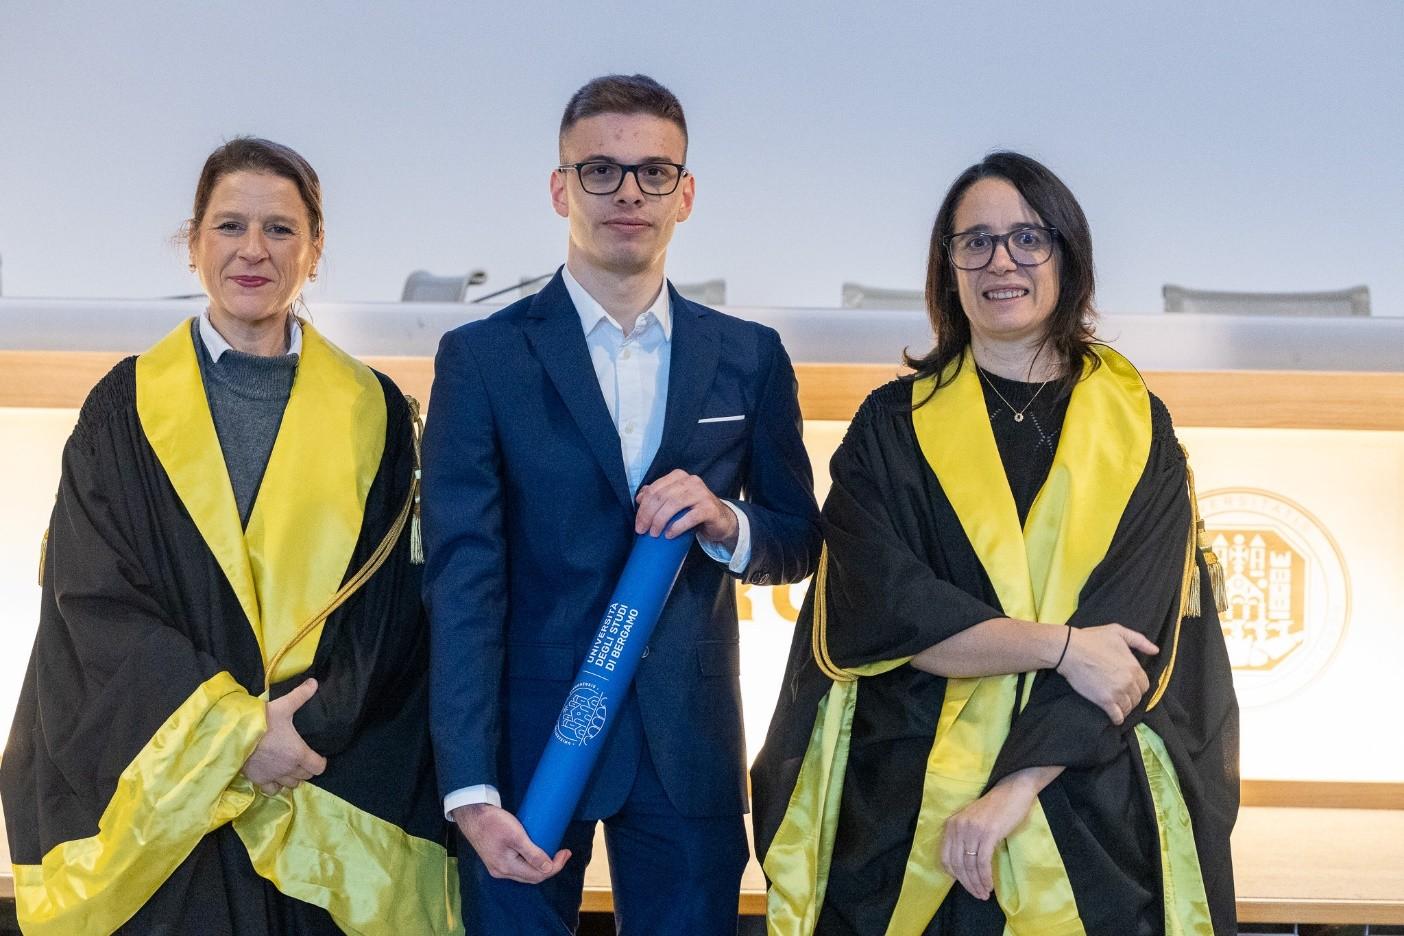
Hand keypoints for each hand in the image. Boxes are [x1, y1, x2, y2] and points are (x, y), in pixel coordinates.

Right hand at [242, 677, 326, 795]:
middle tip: (302, 759)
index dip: (320, 762)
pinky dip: (275, 786)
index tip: (318, 756)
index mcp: (298, 753)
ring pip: (290, 785)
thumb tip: (314, 682)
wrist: (234, 735)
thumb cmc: (262, 721)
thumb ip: (300, 695)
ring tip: (289, 768)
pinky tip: (273, 777)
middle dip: (306, 769)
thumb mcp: (283, 706)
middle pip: (305, 776)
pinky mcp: (258, 780)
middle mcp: (288, 769)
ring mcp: (273, 776)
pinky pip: (272, 790)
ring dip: (292, 778)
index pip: (318, 767)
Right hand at [452, 803, 570, 883]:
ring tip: (552, 852)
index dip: (555, 867)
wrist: (472, 814)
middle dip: (550, 867)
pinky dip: (530, 862)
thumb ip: (532, 853)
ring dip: (540, 865)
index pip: (537, 875)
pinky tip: (536, 853)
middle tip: (563, 853)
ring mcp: (497, 866)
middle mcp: (501, 871)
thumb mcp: (516, 836)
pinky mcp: (496, 859)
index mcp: (506, 867)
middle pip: (531, 876)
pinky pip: (517, 866)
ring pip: (524, 872)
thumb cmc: (493, 822)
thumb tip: (549, 868)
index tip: (566, 852)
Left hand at [634, 469, 737, 547]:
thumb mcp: (674, 501)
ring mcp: (701, 493)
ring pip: (673, 505)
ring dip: (660, 521)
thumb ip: (658, 495)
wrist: (720, 520)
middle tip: (642, 530)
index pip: (655, 489)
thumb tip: (639, 497)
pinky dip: (676, 527)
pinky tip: (669, 535)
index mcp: (679, 476)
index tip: (638, 523)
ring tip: (654, 534)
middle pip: (662, 496)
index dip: (643, 506)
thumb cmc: (693, 510)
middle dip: (648, 515)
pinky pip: (689, 517)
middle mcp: (691, 481)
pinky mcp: (709, 508)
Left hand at [940, 774, 1038, 900]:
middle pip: (957, 864)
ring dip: (977, 883)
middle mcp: (958, 827)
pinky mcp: (988, 833)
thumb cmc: (995, 809)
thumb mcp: (972, 822)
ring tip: (984, 893)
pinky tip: (990, 885)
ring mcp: (973, 830)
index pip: (945, 857)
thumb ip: (964, 838)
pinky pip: (983, 862)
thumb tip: (962, 867)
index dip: (954, 875)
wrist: (1012, 791)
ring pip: (970, 865)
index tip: (964, 884)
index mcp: (951, 824)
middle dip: (967, 883)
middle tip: (977, 895)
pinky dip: (985, 877)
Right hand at [1056, 624, 1157, 723]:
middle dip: (1131, 698)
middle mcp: (1129, 682)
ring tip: (1118, 706)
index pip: (1145, 685)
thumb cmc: (1092, 639)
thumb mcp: (1118, 632)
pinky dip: (1117, 718)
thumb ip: (1139, 640)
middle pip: (1137, 697)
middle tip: (1122, 696)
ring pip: (1128, 708)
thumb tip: (1155, 651)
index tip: (1130, 686)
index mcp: (1134, 667)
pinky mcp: (1104, 701)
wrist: (1069, 650)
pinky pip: (1117, 716)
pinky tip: (1115, 717)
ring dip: (1125, 708)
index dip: (1138, 686)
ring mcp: (1117, 693)